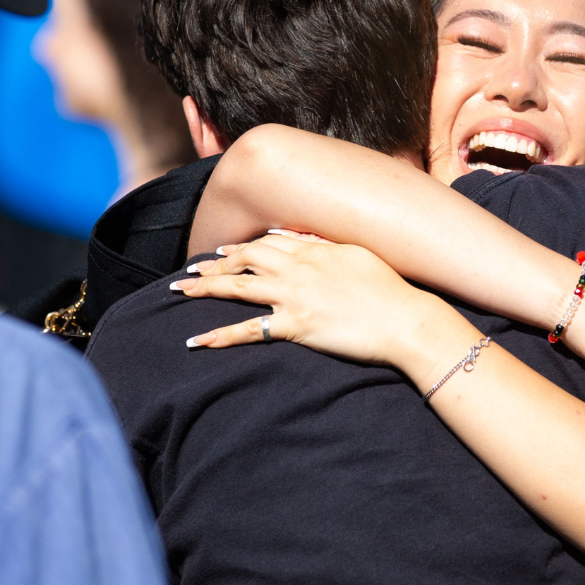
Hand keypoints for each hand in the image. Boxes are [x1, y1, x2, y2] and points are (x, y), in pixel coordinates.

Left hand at [172, 235, 439, 366]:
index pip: (269, 243)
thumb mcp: (359, 256)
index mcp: (314, 250)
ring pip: (238, 287)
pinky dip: (219, 336)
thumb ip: (329, 247)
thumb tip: (310, 242)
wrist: (404, 319)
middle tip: (193, 271)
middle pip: (245, 259)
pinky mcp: (295, 326)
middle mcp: (298, 268)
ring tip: (179, 291)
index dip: (243, 248)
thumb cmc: (390, 289)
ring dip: (205, 288)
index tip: (225, 253)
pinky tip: (196, 342)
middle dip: (216, 264)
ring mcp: (294, 296)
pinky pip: (248, 331)